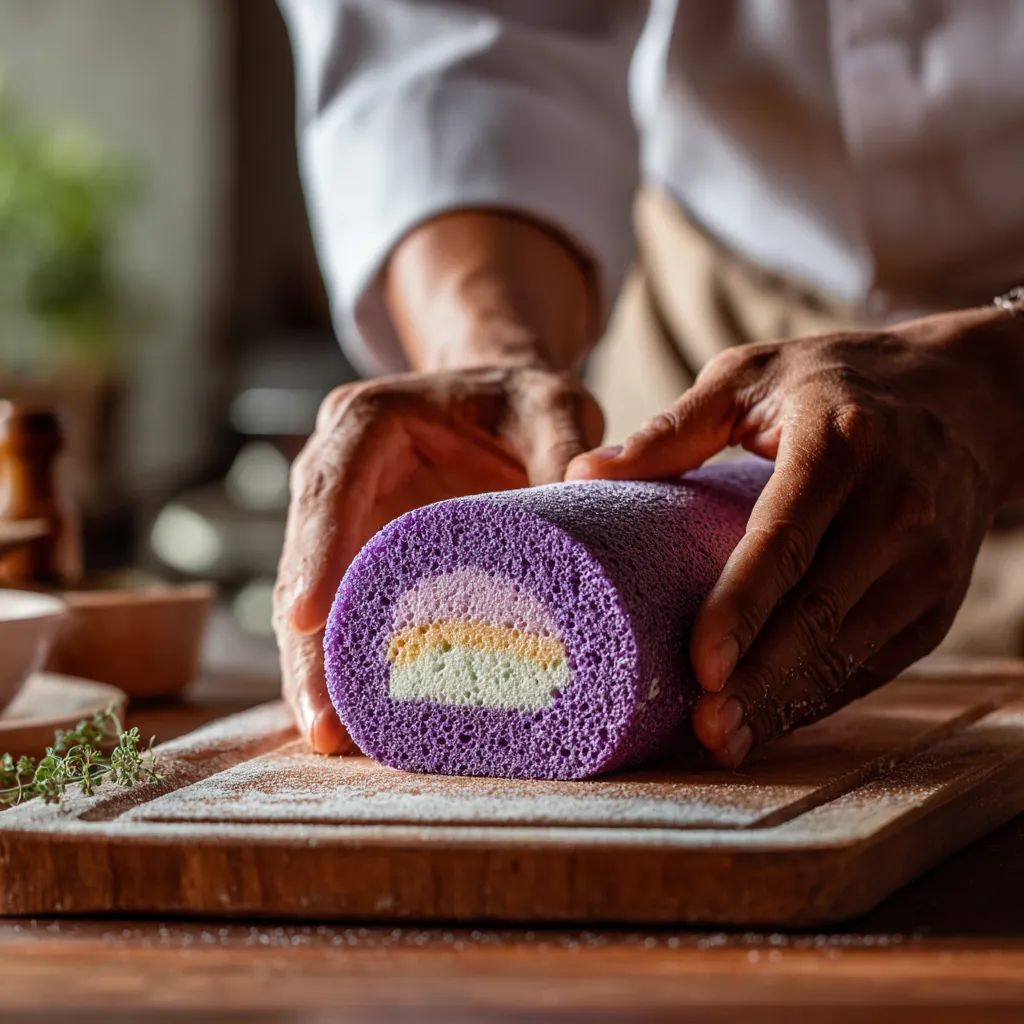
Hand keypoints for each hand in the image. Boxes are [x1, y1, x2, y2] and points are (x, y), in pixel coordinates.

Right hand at [275, 367, 603, 751]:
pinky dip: (345, 664)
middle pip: (306, 556)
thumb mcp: (553, 406)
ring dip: (319, 667)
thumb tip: (581, 494)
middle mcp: (338, 470)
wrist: (504, 408)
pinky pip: (340, 613)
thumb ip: (564, 443)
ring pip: (311, 598)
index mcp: (370, 422)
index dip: (316, 549)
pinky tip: (355, 719)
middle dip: (309, 640)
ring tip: (334, 737)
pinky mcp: (359, 558)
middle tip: (324, 718)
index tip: (306, 616)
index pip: (330, 485)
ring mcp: (343, 520)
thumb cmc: (523, 404)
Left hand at [568, 306, 1023, 766]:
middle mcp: (897, 507)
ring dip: (786, 702)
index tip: (699, 663)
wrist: (965, 398)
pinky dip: (819, 698)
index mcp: (842, 446)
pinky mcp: (937, 599)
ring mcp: (927, 561)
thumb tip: (582, 473)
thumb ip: (673, 429)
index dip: (743, 607)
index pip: (788, 540)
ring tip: (721, 740)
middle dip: (760, 678)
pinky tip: (768, 722)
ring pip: (850, 649)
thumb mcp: (752, 376)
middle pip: (820, 611)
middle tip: (700, 727)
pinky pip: (873, 662)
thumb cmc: (837, 382)